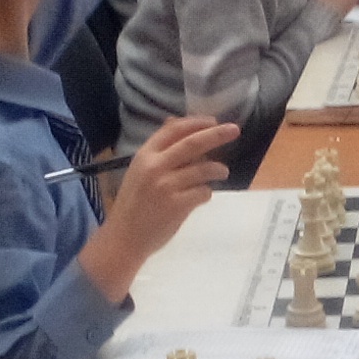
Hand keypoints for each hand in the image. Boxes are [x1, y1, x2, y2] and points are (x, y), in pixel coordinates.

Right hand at [78, 116, 240, 299]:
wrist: (124, 238)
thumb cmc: (133, 204)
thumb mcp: (139, 171)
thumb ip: (159, 150)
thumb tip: (175, 122)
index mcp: (144, 156)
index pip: (173, 130)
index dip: (195, 123)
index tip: (213, 121)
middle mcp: (155, 167)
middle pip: (192, 144)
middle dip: (216, 135)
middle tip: (234, 130)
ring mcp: (166, 187)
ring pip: (203, 169)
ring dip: (218, 169)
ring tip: (222, 172)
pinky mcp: (177, 206)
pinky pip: (203, 192)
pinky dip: (206, 193)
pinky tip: (201, 197)